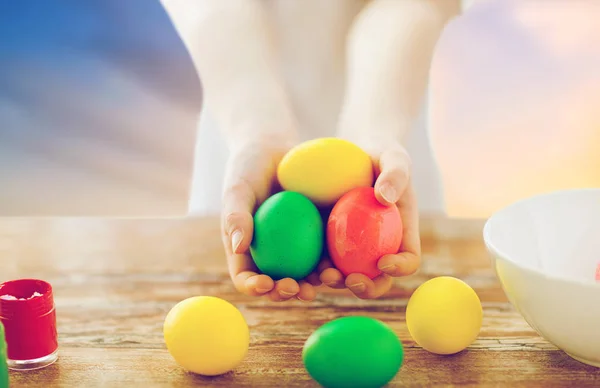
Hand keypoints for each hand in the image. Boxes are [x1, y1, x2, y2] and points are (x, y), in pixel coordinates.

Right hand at [221, 133, 321, 301]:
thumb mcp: (238, 189)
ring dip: (316, 282)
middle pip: (278, 283)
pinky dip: (335, 259)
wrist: (273, 148)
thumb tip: (237, 248)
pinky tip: (346, 260)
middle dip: (288, 293)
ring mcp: (295, 246)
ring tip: (327, 279)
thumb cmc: (248, 168)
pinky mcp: (317, 234)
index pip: (246, 277)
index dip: (255, 288)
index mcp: (246, 250)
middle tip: (300, 289)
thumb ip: (235, 216)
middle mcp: (271, 254)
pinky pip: (326, 250)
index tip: (266, 284)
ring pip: (305, 272)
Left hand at [319, 140, 420, 298]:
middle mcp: (381, 246)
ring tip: (323, 275)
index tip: (384, 261)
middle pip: (379, 278)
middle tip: (351, 280)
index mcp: (402, 233)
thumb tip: (384, 198)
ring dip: (337, 282)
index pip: (409, 258)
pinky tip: (304, 264)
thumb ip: (395, 174)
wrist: (355, 151)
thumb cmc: (381, 153)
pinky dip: (316, 266)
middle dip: (367, 287)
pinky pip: (325, 258)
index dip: (400, 267)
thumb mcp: (393, 157)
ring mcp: (355, 247)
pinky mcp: (331, 241)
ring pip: (349, 275)